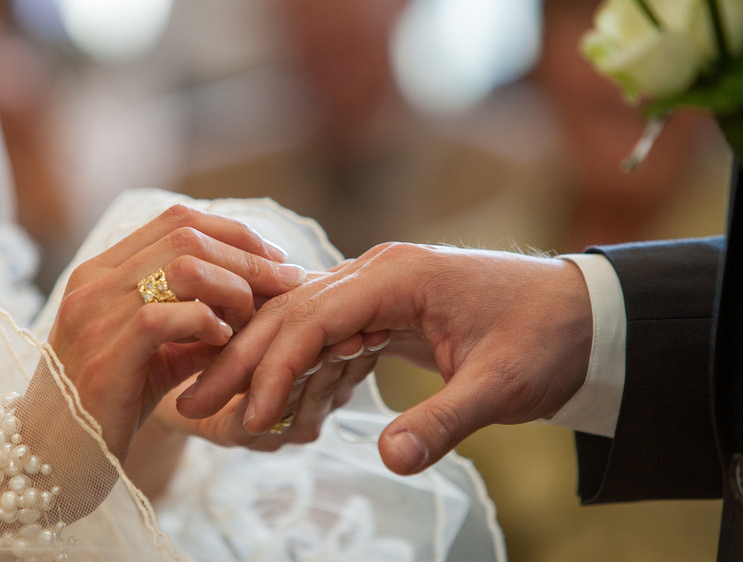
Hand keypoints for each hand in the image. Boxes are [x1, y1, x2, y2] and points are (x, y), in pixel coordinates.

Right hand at [42, 204, 307, 461]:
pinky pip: (166, 318)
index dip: (234, 233)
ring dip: (232, 288)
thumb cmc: (108, 406)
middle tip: (286, 283)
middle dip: (248, 257)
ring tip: (249, 317)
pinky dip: (207, 322)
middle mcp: (93, 283)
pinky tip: (222, 341)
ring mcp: (94, 317)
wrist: (50, 459)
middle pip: (186, 236)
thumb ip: (195, 323)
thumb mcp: (156, 354)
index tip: (274, 260)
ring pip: (181, 268)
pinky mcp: (105, 358)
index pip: (176, 220)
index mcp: (101, 271)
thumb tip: (255, 300)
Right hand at [176, 242, 591, 474]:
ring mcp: (379, 291)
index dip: (274, 367)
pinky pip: (329, 340)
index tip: (246, 416)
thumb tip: (388, 460)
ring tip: (219, 408)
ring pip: (302, 326)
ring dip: (261, 368)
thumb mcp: (501, 385)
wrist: (584, 316)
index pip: (314, 316)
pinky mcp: (385, 313)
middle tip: (192, 404)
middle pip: (292, 314)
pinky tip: (280, 405)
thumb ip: (443, 422)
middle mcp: (378, 274)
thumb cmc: (547, 338)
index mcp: (398, 275)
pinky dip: (301, 373)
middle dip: (241, 361)